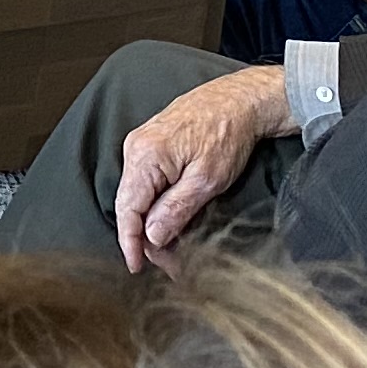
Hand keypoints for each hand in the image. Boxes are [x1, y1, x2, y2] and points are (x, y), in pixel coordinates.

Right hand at [111, 65, 292, 275]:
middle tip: (169, 263)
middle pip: (130, 204)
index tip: (136, 266)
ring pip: (138, 194)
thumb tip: (152, 236)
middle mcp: (135, 148)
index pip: (127, 210)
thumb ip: (175, 209)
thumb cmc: (226, 133)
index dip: (130, 242)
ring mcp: (141, 144)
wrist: (239, 101)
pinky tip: (170, 219)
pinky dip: (155, 204)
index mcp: (144, 157)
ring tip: (174, 246)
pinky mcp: (152, 144)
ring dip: (152, 221)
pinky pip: (145, 181)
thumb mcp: (206, 180)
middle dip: (146, 237)